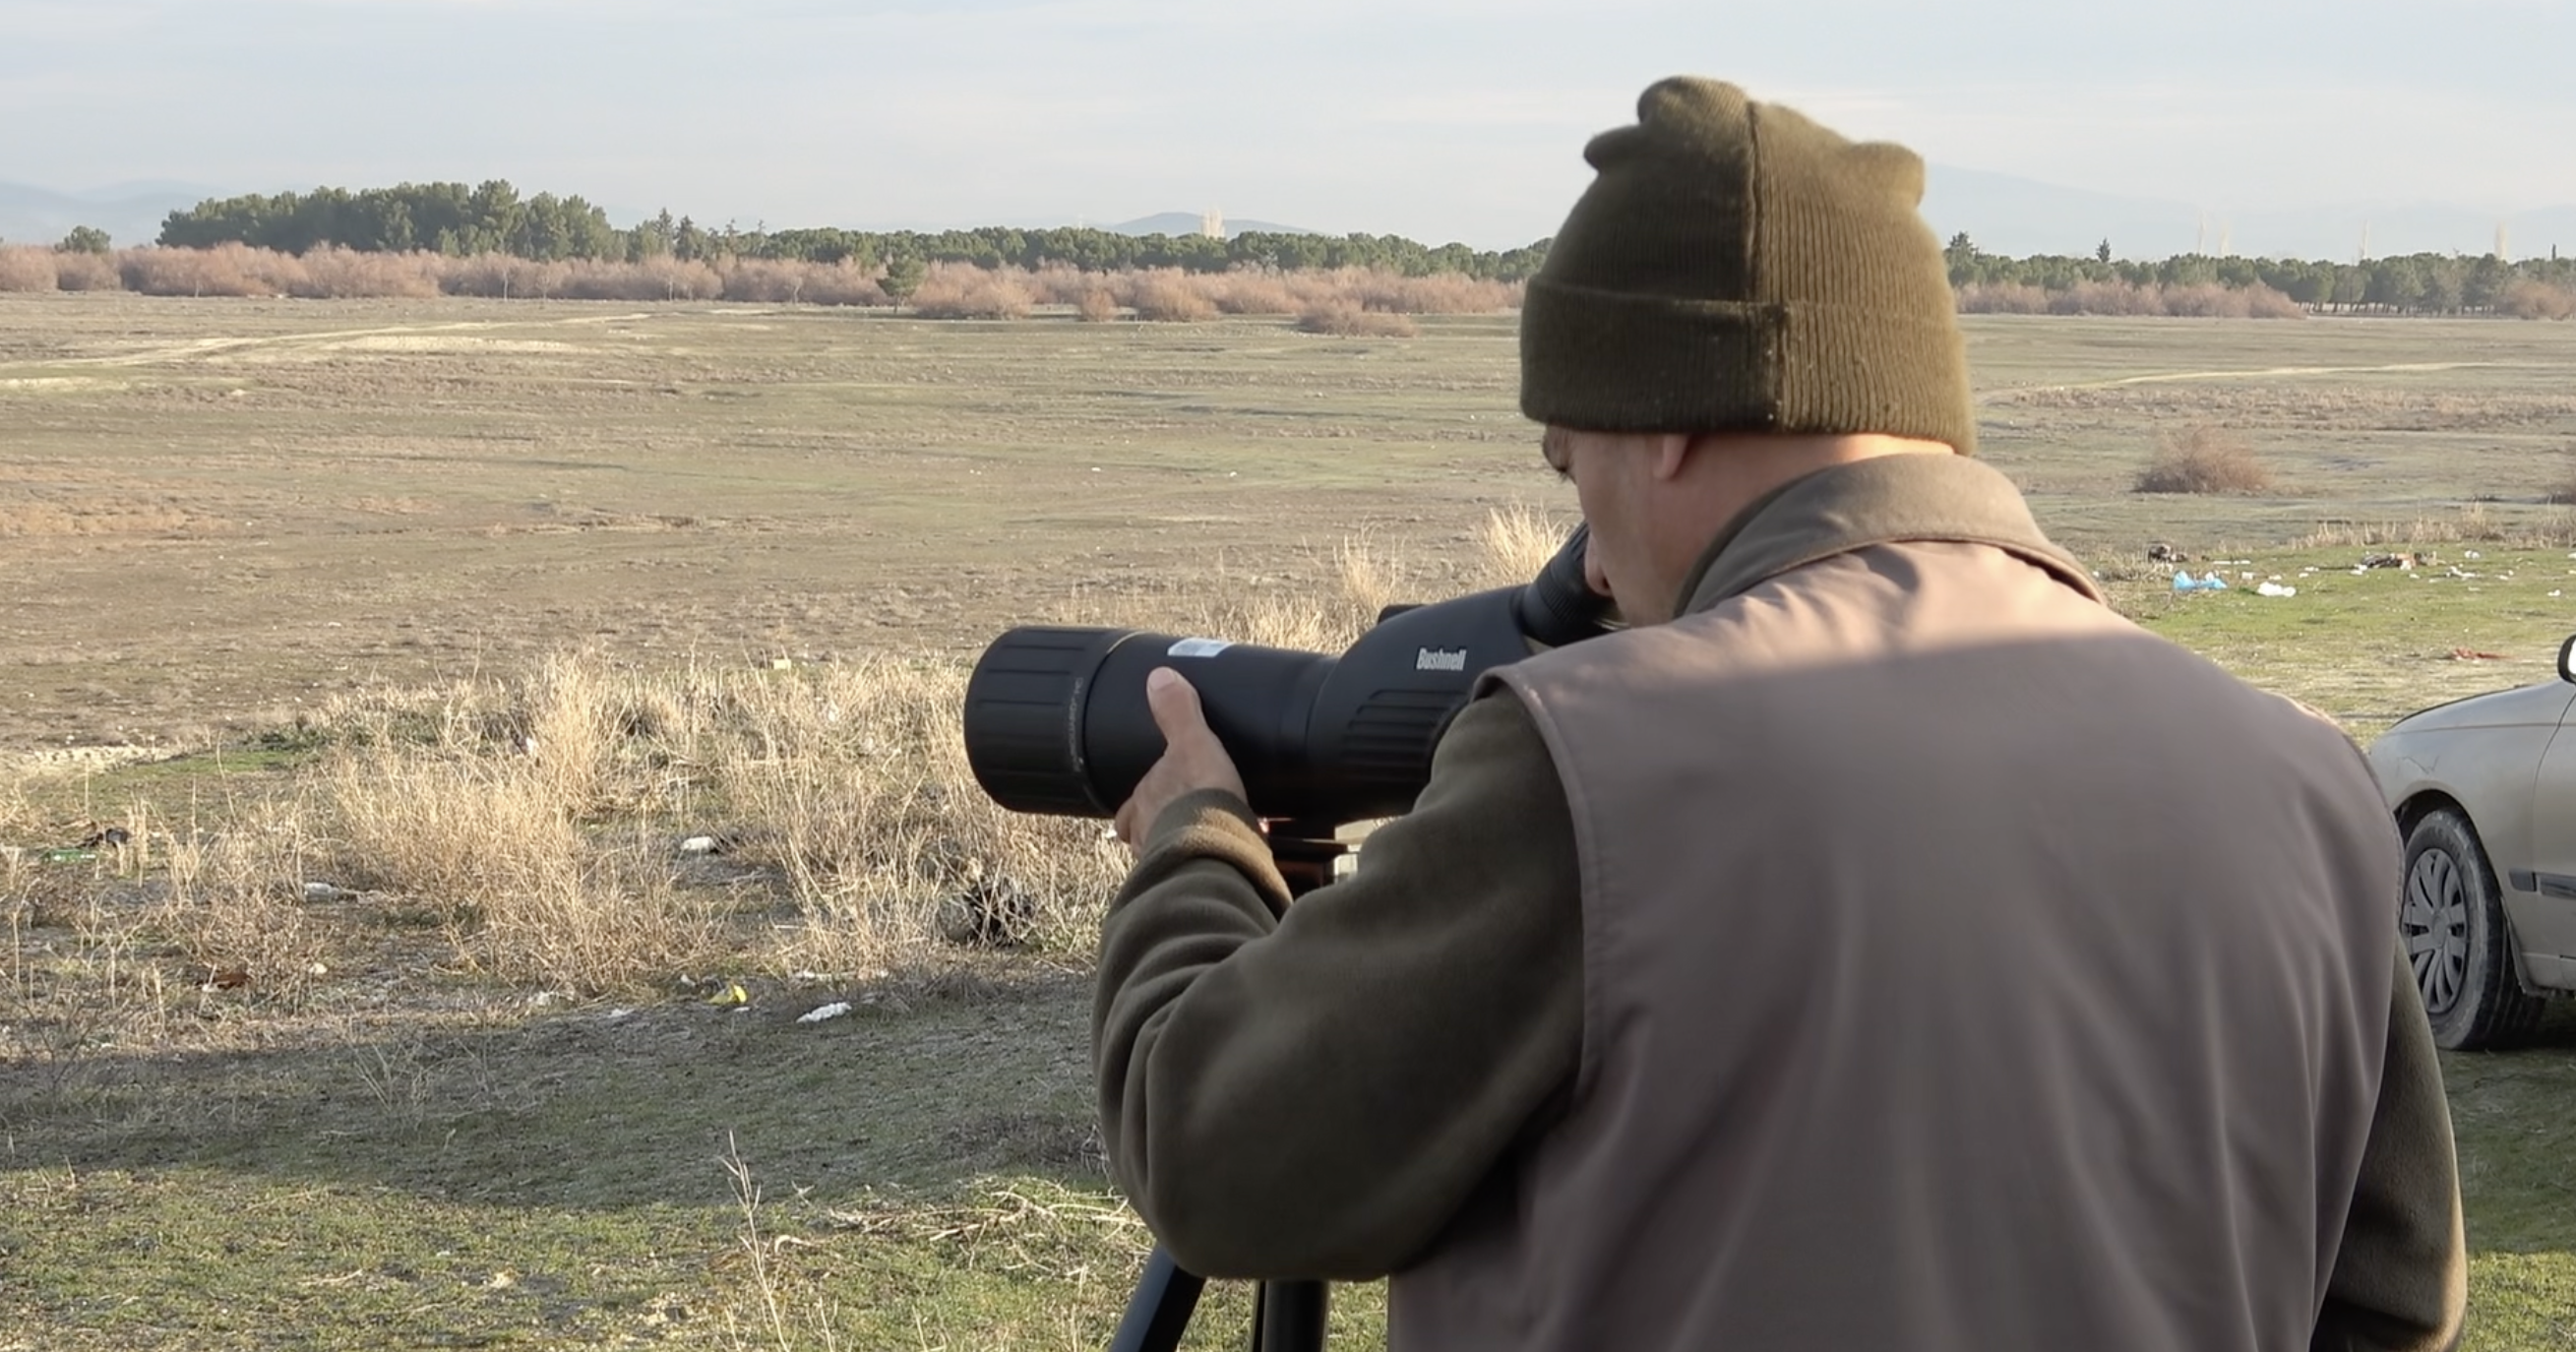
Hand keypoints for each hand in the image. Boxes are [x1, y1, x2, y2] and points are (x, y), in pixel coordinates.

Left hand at [1113, 667, 1249, 859]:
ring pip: (1170, 853)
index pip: (1131, 805)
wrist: (1215, 849)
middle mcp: (1146, 836)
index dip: (1146, 798)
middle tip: (1188, 817)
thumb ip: (1178, 713)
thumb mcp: (1193, 743)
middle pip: (1148, 831)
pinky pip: (1198, 871)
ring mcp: (1167, 861)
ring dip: (1185, 844)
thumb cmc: (1199, 797)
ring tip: (1208, 839)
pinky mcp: (1193, 880)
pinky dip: (1209, 862)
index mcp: (1141, 804)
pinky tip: (1229, 855)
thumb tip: (1159, 677)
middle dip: (1165, 824)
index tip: (1160, 795)